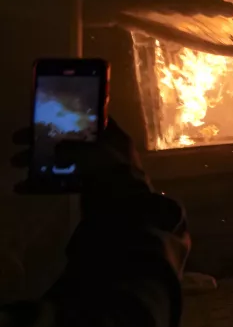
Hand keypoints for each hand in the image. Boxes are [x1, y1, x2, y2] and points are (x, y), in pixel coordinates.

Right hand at [11, 118, 145, 193]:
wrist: (121, 209)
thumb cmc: (108, 171)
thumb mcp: (88, 151)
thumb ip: (70, 145)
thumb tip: (56, 147)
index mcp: (115, 138)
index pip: (92, 121)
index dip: (70, 118)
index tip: (47, 117)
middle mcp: (108, 153)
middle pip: (74, 142)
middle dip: (47, 141)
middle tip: (21, 140)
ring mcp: (98, 172)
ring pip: (66, 162)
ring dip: (42, 162)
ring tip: (16, 163)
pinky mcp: (89, 191)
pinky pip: (64, 183)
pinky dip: (45, 184)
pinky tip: (23, 186)